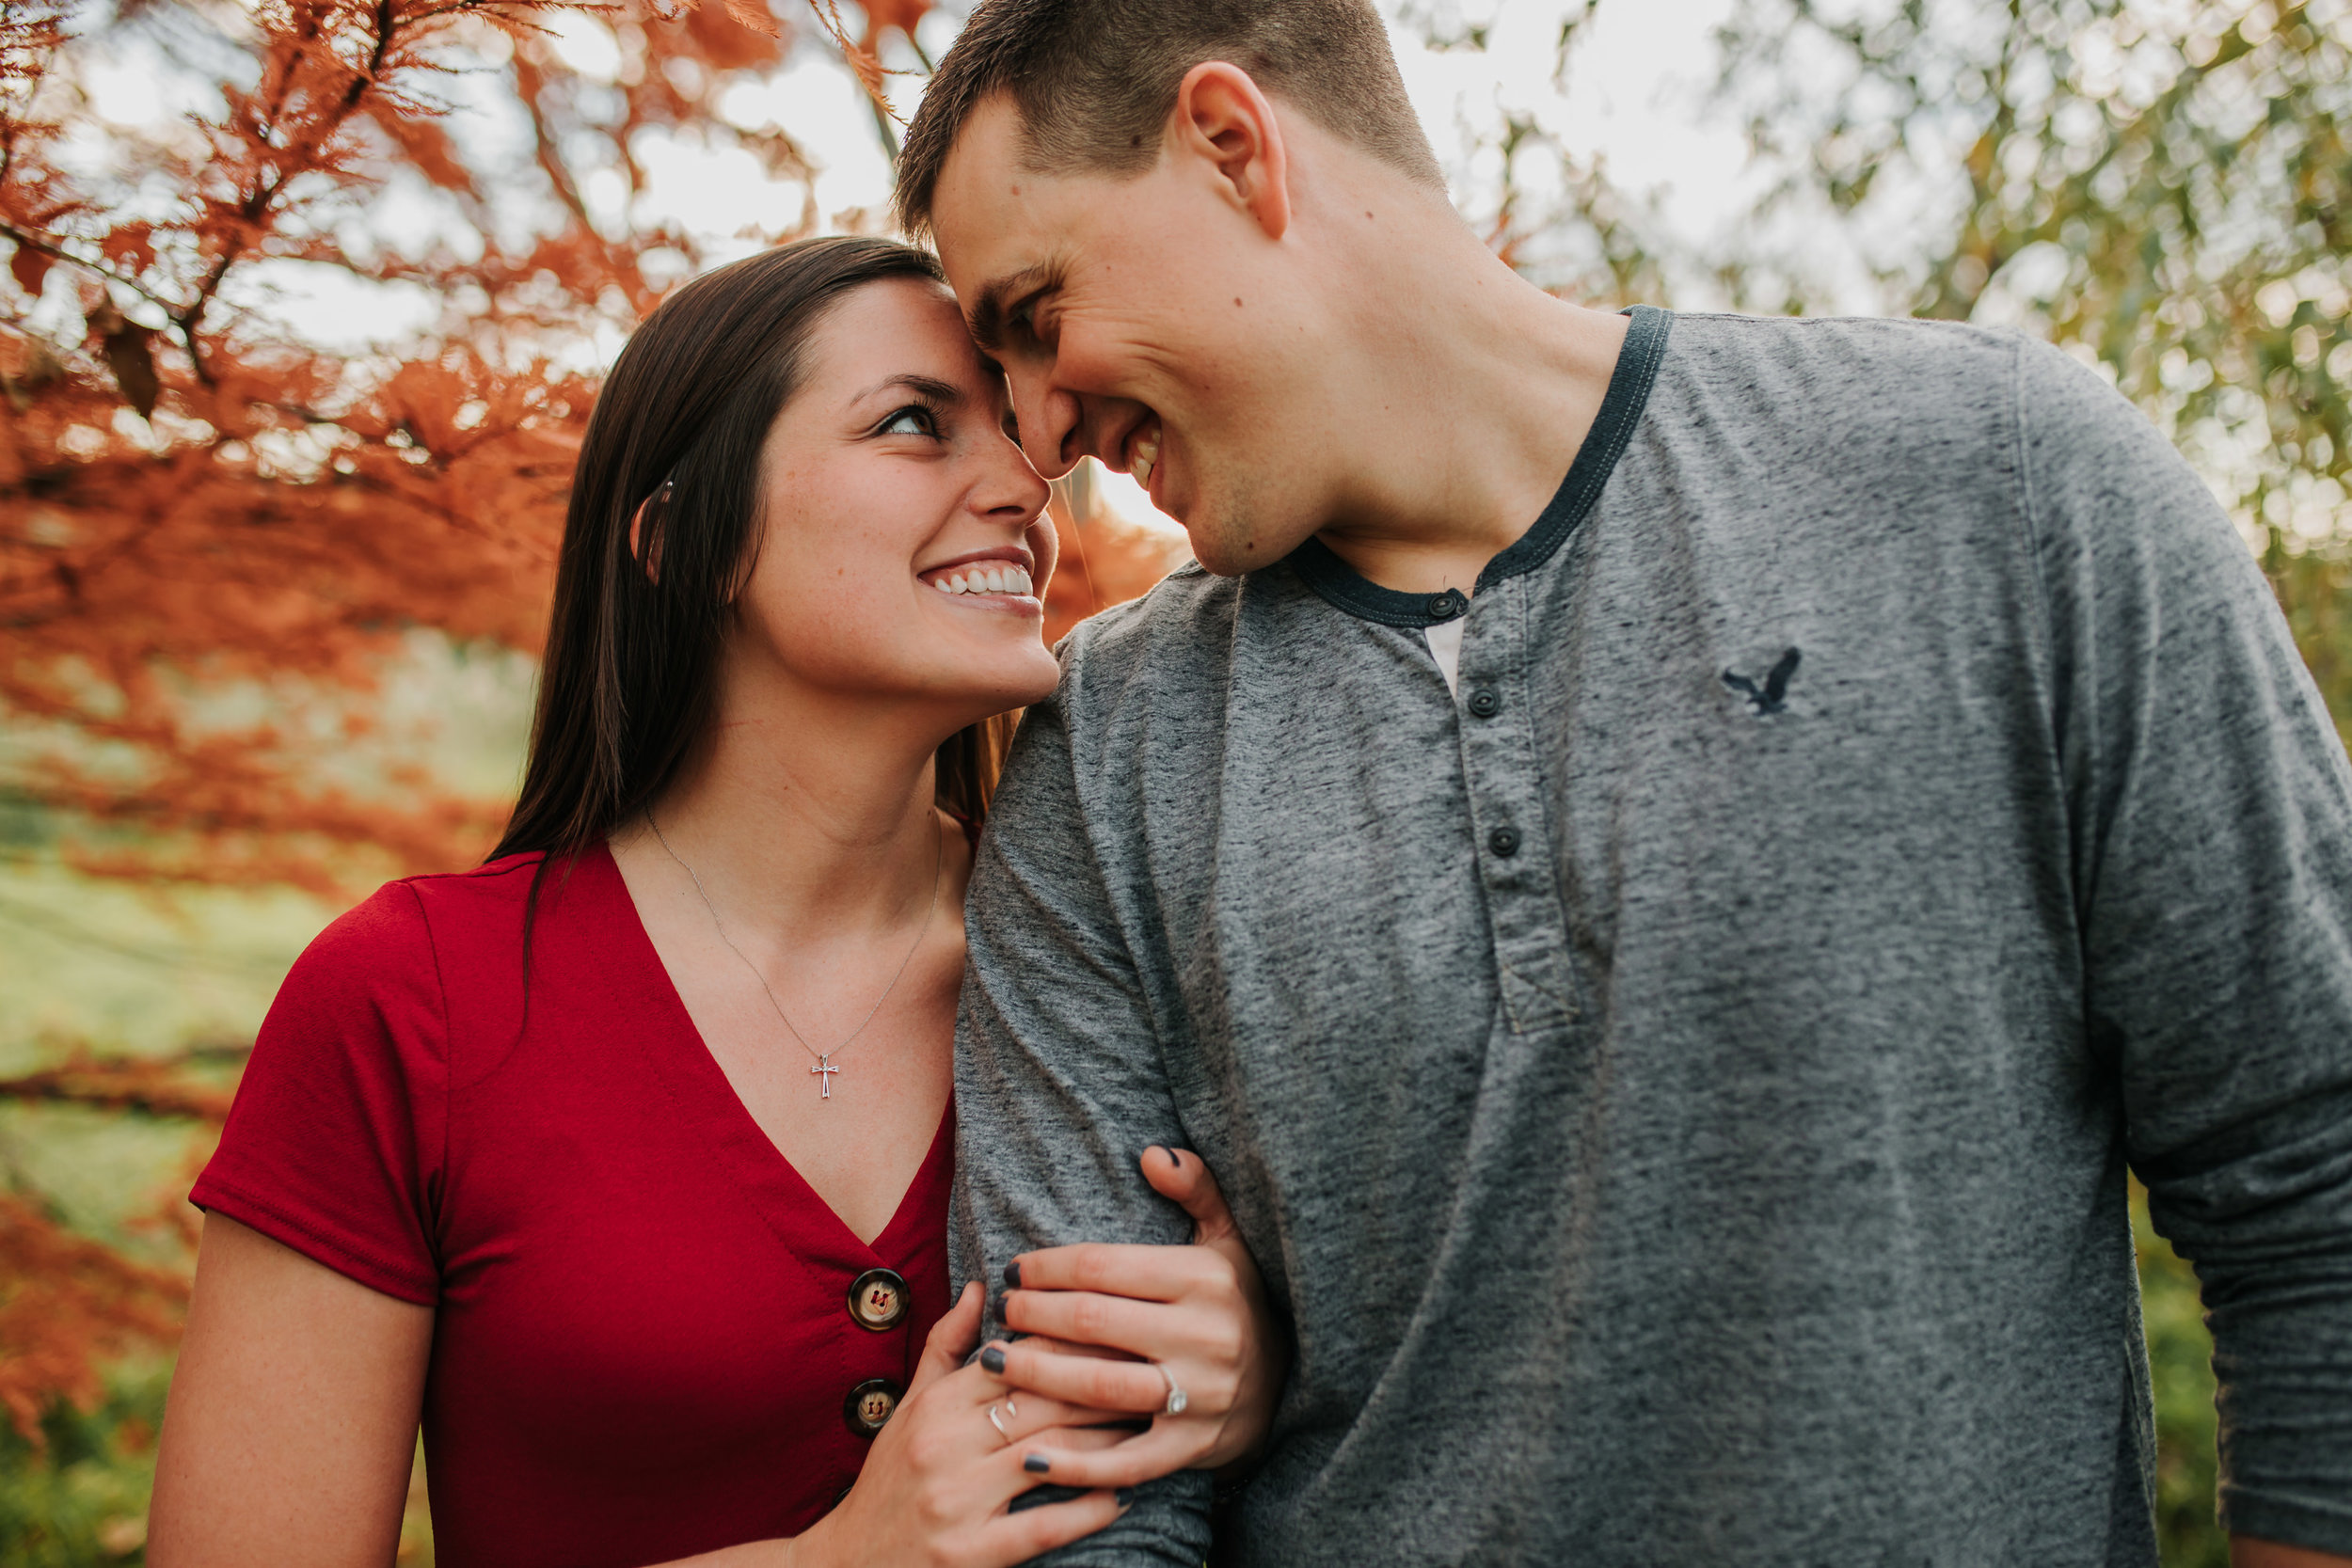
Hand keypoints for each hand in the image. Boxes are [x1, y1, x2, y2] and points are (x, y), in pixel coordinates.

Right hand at [796, 1283, 1130, 1567]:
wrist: (850, 1563)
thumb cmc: (888, 1481)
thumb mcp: (909, 1409)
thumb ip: (946, 1347)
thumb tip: (982, 1287)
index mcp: (936, 1405)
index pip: (1016, 1356)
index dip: (1074, 1339)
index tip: (1122, 1327)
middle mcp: (946, 1445)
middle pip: (1043, 1399)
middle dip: (1105, 1384)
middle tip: (1153, 1371)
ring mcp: (958, 1500)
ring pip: (1051, 1454)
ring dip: (1108, 1441)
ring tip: (1148, 1427)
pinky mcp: (970, 1553)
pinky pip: (1044, 1525)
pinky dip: (1088, 1509)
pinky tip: (1120, 1497)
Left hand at [985, 1148, 1284, 1489]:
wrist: (1284, 1389)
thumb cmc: (1235, 1303)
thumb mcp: (1227, 1240)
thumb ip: (1196, 1189)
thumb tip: (1153, 1152)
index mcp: (1206, 1280)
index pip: (1104, 1267)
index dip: (1048, 1268)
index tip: (1014, 1271)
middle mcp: (1206, 1337)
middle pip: (1093, 1322)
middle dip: (1034, 1316)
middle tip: (1001, 1314)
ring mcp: (1200, 1396)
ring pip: (1099, 1385)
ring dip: (1036, 1375)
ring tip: (992, 1362)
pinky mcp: (1192, 1447)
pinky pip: (1124, 1460)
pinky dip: (1073, 1463)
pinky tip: (1027, 1455)